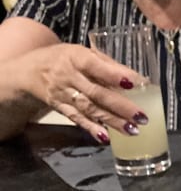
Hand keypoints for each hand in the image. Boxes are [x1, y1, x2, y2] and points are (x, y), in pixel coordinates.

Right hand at [21, 43, 149, 143]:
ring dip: (112, 121)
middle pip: (96, 93)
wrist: (29, 70)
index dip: (113, 75)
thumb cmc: (64, 59)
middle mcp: (69, 76)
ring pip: (90, 109)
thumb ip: (108, 64)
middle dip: (121, 106)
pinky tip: (106, 137)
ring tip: (133, 130)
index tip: (133, 84)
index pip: (95, 65)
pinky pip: (77, 120)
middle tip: (141, 117)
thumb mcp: (82, 53)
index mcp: (75, 57)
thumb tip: (138, 79)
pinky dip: (92, 128)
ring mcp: (64, 94)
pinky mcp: (61, 108)